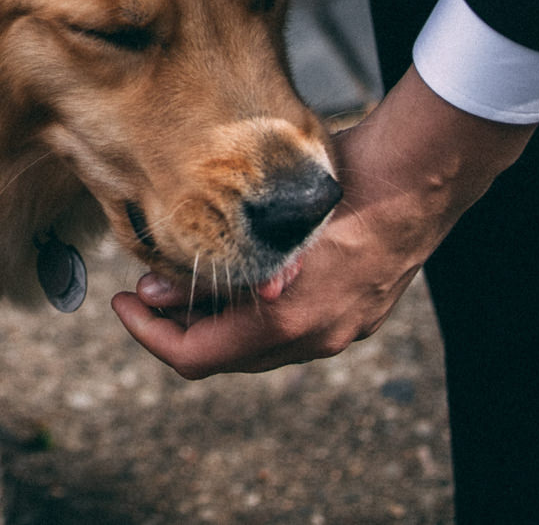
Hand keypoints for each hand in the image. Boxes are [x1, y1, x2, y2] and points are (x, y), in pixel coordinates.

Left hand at [111, 68, 533, 376]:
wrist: (416, 180)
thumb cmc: (336, 188)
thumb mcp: (258, 223)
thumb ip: (206, 267)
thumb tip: (154, 293)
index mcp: (286, 321)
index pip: (195, 358)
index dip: (148, 336)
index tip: (122, 304)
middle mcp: (315, 338)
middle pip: (224, 357)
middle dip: (177, 325)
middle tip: (145, 288)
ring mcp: (341, 330)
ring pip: (257, 345)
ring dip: (215, 318)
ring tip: (187, 276)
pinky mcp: (357, 313)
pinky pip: (290, 328)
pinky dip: (253, 311)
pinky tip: (241, 273)